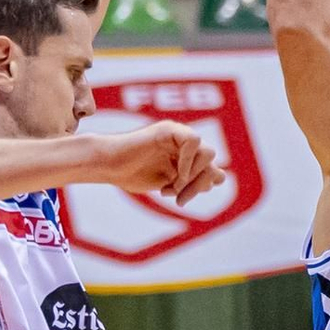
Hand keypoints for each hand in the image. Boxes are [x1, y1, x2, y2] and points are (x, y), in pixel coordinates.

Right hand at [92, 118, 223, 206]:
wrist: (109, 166)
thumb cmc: (132, 174)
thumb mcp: (170, 184)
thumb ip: (193, 181)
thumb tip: (220, 177)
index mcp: (187, 158)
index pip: (212, 172)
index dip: (200, 188)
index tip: (178, 199)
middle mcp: (185, 145)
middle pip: (213, 164)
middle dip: (198, 186)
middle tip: (176, 197)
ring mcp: (178, 136)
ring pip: (209, 153)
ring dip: (193, 175)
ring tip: (172, 185)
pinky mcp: (169, 130)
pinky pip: (193, 141)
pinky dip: (188, 161)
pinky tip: (174, 174)